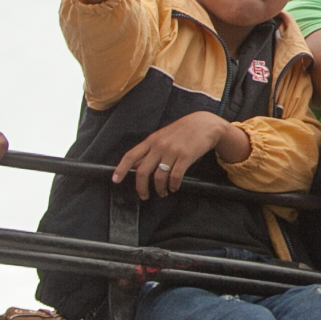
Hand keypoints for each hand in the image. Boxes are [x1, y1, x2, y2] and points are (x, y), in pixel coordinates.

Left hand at [113, 112, 246, 198]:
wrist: (205, 124)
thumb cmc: (183, 131)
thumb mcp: (163, 136)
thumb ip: (151, 149)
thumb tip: (138, 166)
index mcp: (151, 140)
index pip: (131, 156)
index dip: (121, 169)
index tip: (115, 180)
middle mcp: (159, 146)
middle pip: (142, 171)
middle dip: (141, 187)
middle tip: (144, 196)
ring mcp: (172, 151)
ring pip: (158, 177)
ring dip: (159, 189)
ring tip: (163, 192)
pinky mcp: (185, 157)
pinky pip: (175, 177)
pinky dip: (173, 186)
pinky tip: (174, 188)